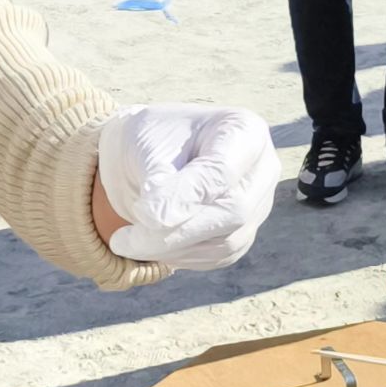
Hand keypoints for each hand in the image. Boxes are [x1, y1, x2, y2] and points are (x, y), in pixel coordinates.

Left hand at [97, 104, 278, 270]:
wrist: (147, 155)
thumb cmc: (146, 139)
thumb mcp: (145, 146)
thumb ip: (159, 180)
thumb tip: (163, 221)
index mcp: (243, 130)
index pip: (222, 171)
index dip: (183, 197)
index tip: (143, 214)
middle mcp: (262, 169)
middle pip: (233, 211)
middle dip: (175, 232)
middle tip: (123, 241)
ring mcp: (259, 204)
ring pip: (226, 242)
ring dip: (172, 249)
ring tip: (128, 241)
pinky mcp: (245, 233)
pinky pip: (219, 256)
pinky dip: (181, 256)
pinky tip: (151, 245)